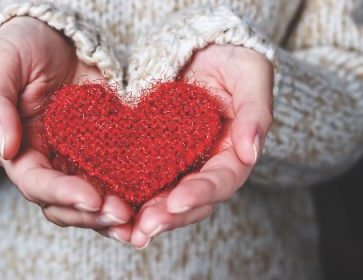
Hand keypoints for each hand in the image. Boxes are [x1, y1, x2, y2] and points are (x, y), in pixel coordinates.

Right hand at [0, 17, 133, 240]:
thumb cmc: (23, 48)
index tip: (92, 198)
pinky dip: (134, 194)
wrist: (60, 38)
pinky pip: (119, 178)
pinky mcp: (108, 151)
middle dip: (93, 216)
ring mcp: (80, 161)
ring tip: (140, 222)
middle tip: (124, 216)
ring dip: (115, 217)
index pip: (36, 184)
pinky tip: (155, 201)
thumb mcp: (0, 67)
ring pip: (95, 201)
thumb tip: (6, 148)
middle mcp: (51, 164)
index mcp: (21, 151)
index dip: (62, 194)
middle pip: (67, 204)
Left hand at [130, 44, 273, 247]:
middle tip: (145, 228)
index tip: (178, 201)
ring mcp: (177, 163)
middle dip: (169, 216)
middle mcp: (204, 165)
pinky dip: (126, 195)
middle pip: (190, 200)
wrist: (198, 49)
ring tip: (125, 229)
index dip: (202, 193)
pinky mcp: (151, 156)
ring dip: (145, 216)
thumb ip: (255, 111)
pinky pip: (138, 178)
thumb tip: (250, 151)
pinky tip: (107, 205)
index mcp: (232, 153)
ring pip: (162, 197)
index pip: (222, 180)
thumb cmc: (231, 58)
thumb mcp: (250, 74)